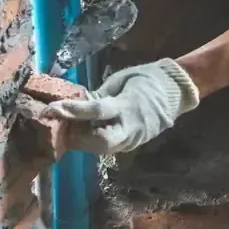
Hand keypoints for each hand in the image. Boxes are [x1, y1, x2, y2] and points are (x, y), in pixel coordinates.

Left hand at [44, 59, 199, 154]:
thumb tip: (76, 103)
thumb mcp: (120, 80)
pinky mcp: (133, 144)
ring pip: (102, 148)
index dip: (74, 111)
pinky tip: (83, 132)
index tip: (54, 108)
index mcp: (128, 106)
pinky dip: (92, 141)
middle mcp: (131, 128)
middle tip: (61, 126)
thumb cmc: (145, 79)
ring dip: (82, 141)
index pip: (97, 111)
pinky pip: (108, 147)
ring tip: (68, 128)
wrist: (174, 91)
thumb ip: (99, 96)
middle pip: (99, 143)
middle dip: (77, 137)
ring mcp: (133, 139)